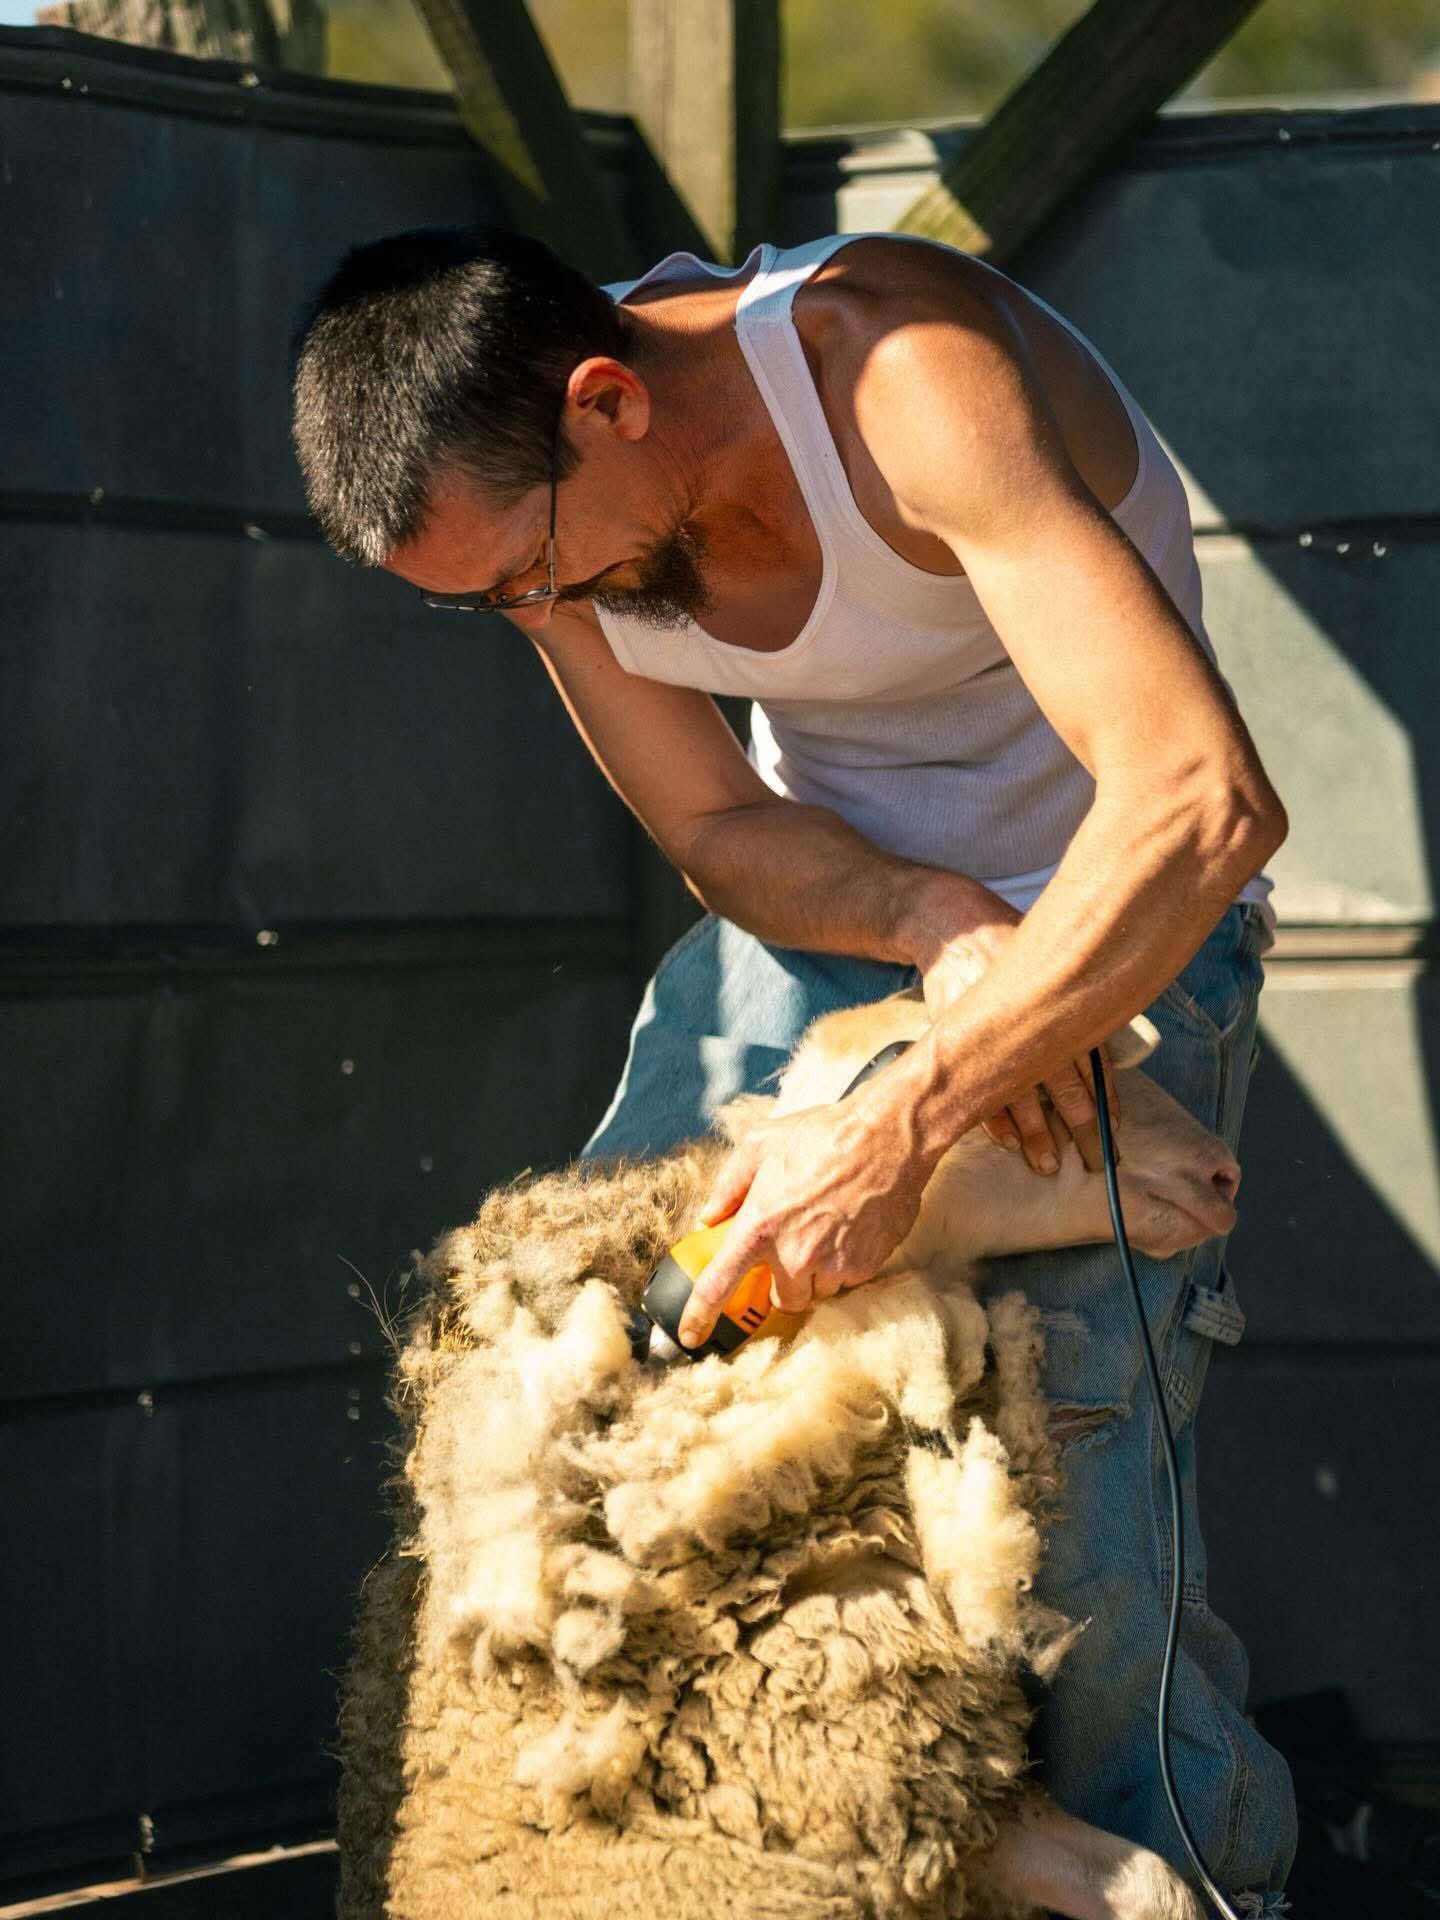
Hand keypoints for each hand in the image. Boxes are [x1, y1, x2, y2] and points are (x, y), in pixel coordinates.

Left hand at [676, 1095, 926, 1349]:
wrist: (886, 1138)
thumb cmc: (822, 1136)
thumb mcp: (760, 1145)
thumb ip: (728, 1185)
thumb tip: (709, 1215)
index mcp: (759, 1227)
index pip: (719, 1286)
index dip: (699, 1316)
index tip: (690, 1336)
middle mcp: (793, 1255)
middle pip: (782, 1300)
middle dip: (785, 1281)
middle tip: (794, 1247)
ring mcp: (831, 1265)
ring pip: (816, 1292)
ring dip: (816, 1274)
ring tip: (826, 1230)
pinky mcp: (864, 1267)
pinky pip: (847, 1281)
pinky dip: (845, 1265)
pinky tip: (849, 1229)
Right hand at [910, 890, 1119, 1176]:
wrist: (951, 924)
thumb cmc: (1009, 942)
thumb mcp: (1048, 958)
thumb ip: (1075, 998)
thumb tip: (1111, 1032)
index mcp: (1056, 1001)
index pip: (1089, 1060)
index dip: (1103, 1097)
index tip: (1113, 1129)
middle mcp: (1026, 1018)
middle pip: (1060, 1085)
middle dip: (1078, 1127)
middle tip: (1094, 1161)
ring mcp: (989, 1030)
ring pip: (1019, 1093)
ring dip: (1034, 1133)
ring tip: (1047, 1164)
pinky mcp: (956, 1036)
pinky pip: (976, 1086)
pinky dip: (992, 1117)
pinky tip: (1007, 1141)